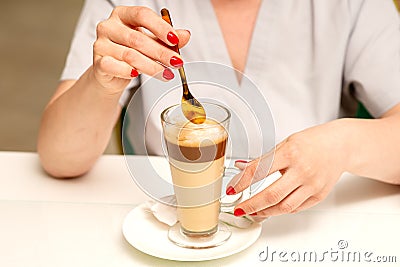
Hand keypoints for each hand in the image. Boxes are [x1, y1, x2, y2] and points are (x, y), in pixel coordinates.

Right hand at [92, 6, 190, 92]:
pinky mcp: (98, 62)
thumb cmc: (131, 52)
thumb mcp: (152, 42)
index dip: (160, 27)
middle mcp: (109, 26)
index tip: (175, 40)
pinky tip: (137, 74)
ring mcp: (101, 44)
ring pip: (130, 55)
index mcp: (123, 15)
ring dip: (152, 66)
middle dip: (161, 52)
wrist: (111, 72)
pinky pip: (114, 66)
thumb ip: (167, 38)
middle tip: (176, 62)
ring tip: (166, 74)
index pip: (142, 14)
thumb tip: (185, 35)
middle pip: (138, 38)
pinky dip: (127, 71)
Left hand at [226, 120, 348, 220]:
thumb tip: (241, 167)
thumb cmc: (312, 142)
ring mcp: (312, 185)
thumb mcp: (285, 143)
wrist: (340, 146)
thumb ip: (264, 159)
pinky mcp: (319, 195)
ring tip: (253, 211)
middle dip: (251, 205)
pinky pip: (296, 208)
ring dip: (265, 212)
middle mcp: (302, 170)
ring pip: (284, 206)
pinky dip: (281, 210)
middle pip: (272, 195)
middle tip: (239, 209)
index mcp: (290, 153)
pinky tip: (272, 208)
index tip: (232, 190)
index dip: (242, 182)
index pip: (260, 171)